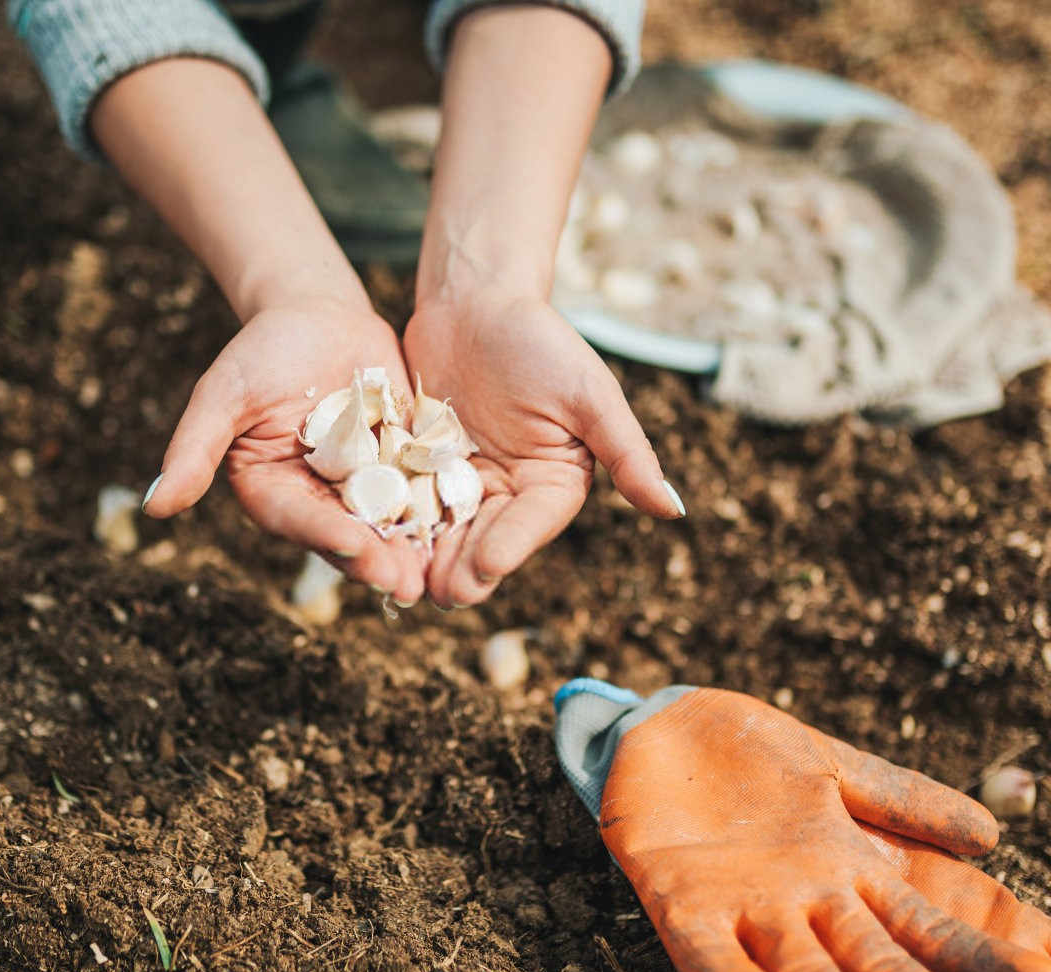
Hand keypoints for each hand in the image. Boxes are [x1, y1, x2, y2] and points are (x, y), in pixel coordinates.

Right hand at [142, 297, 427, 603]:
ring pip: (390, 527)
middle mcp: (318, 502)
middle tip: (404, 583)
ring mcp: (364, 490)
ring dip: (414, 551)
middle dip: (377, 561)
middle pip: (348, 537)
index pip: (298, 521)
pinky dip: (443, 512)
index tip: (352, 548)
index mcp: (272, 494)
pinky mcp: (403, 470)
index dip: (324, 536)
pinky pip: (424, 493)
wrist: (319, 315)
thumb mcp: (224, 393)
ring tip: (440, 572)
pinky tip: (471, 526)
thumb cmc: (260, 350)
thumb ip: (195, 449)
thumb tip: (153, 507)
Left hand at [401, 293, 682, 606]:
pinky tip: (375, 538)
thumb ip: (628, 453)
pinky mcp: (420, 470)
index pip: (531, 525)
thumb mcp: (589, 394)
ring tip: (405, 578)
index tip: (485, 568)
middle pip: (484, 540)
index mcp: (554, 486)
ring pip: (443, 531)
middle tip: (439, 591)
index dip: (508, 548)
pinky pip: (407, 502)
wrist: (474, 301)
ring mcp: (461, 485)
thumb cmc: (540, 340)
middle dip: (462, 567)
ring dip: (426, 557)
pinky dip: (394, 522)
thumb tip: (675, 510)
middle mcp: (509, 494)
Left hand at [601, 688, 1050, 971]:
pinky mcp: (679, 906)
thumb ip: (901, 798)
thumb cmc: (746, 749)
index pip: (927, 930)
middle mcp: (804, 907)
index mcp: (847, 874)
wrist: (656, 724)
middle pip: (878, 970)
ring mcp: (743, 911)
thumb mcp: (830, 764)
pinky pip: (713, 965)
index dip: (979, 960)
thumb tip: (993, 834)